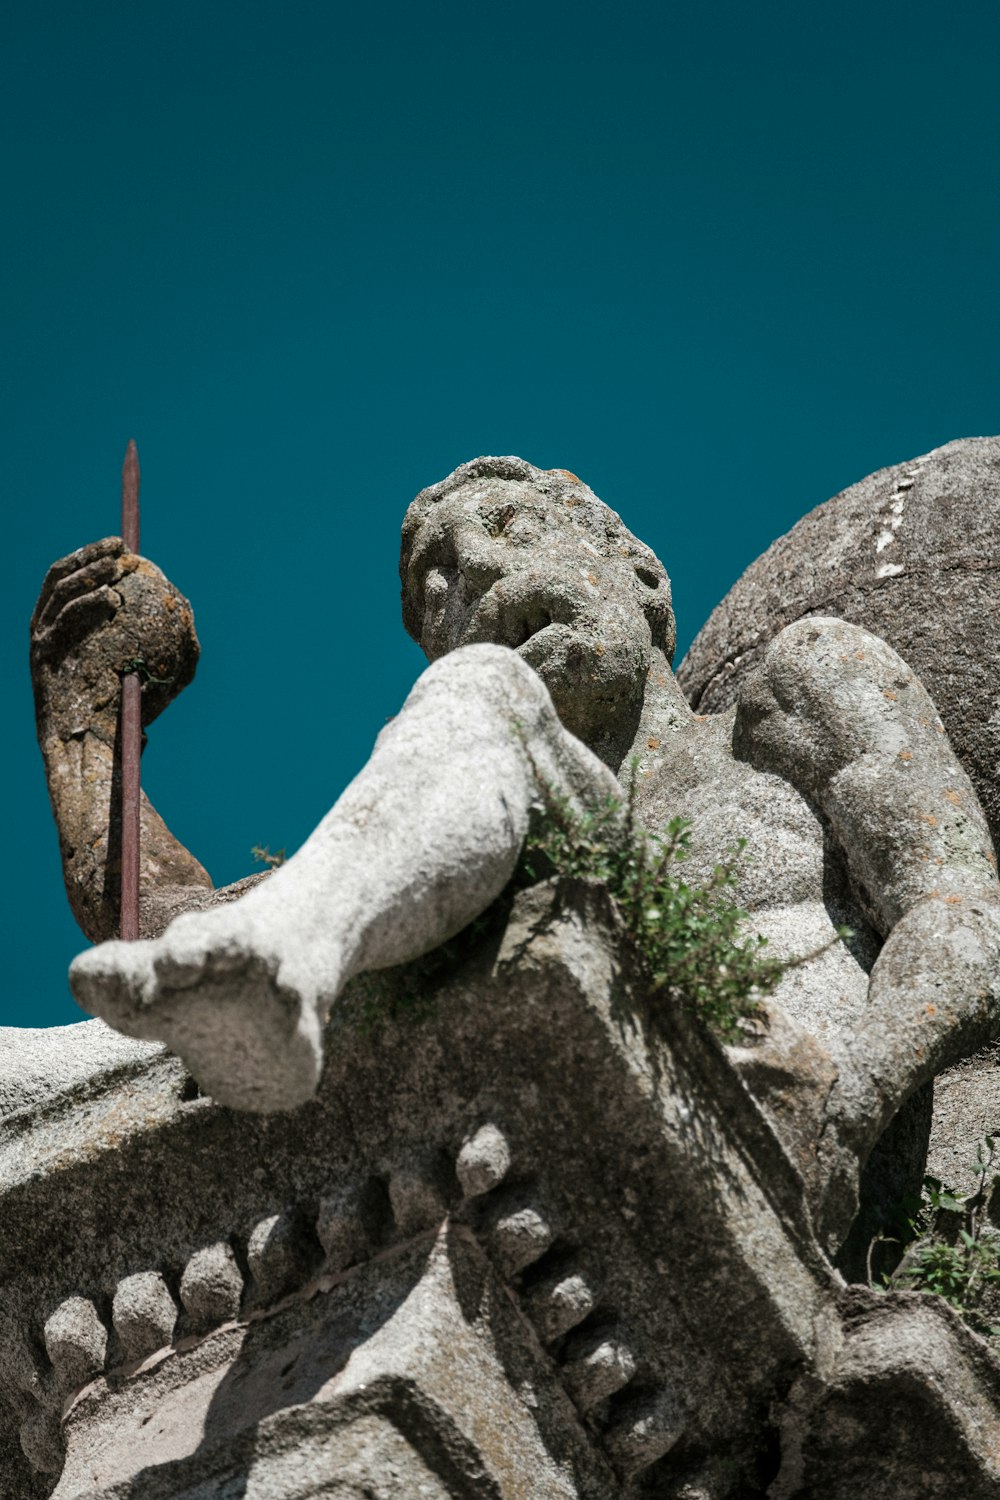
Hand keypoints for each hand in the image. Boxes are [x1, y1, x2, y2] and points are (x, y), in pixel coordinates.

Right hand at [31, 537, 199, 730]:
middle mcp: (48, 630)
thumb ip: (169, 648)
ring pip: (60, 592)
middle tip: (119, 545)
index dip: (96, 559)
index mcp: (67, 629)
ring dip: (88, 572)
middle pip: (62, 578)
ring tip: (116, 565)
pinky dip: (86, 603)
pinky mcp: (39, 654)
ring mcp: (41, 640)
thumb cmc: (125, 716)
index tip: (124, 548)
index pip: (76, 582)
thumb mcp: (154, 675)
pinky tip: (111, 599)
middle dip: (89, 555)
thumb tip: (188, 616)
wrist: (96, 748)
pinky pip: (62, 618)